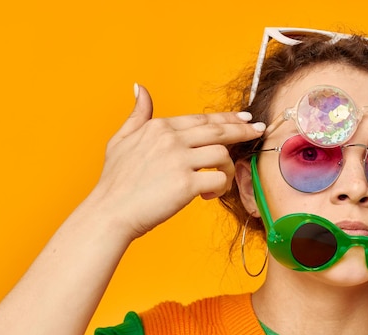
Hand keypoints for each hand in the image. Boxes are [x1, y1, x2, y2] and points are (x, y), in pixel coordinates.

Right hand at [86, 84, 264, 240]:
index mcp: (159, 127)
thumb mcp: (120, 139)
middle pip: (218, 130)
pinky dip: (220, 187)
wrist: (109, 212)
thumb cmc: (115, 181)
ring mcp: (179, 160)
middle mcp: (171, 139)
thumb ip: (136, 114)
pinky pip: (218, 179)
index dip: (226, 119)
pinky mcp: (186, 184)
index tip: (243, 119)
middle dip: (242, 130)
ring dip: (227, 168)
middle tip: (258, 131)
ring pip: (222, 154)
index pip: (202, 119)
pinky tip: (208, 194)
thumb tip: (139, 89)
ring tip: (220, 180)